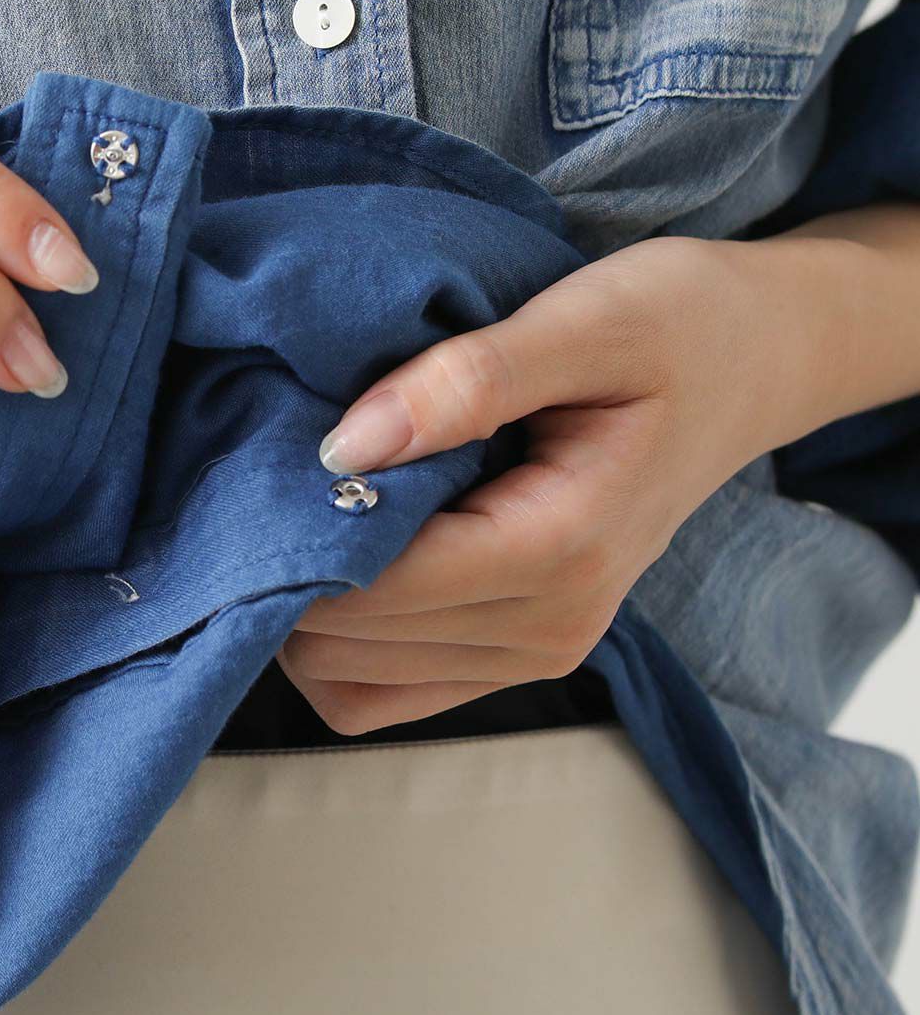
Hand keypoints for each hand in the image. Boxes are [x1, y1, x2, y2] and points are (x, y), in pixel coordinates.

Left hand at [274, 235, 813, 735]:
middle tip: (266, 477)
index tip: (261, 463)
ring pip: (353, 681)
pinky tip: (339, 558)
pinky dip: (341, 645)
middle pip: (350, 643)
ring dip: (304, 609)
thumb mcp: (587, 321)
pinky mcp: (519, 653)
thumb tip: (346, 444)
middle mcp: (549, 627)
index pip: (374, 587)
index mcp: (561, 549)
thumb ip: (468, 381)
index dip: (293, 537)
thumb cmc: (677, 326)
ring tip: (302, 511)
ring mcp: (536, 652)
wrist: (753, 361)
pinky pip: (385, 693)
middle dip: (286, 568)